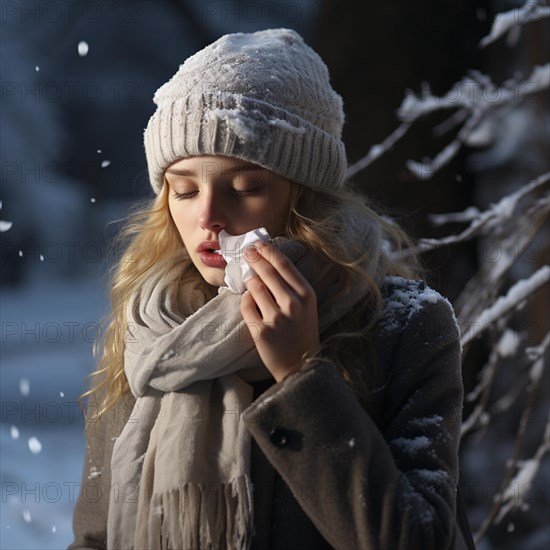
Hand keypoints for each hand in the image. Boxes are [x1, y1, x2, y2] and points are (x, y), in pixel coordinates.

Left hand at [240, 240, 318, 382]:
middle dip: (253, 258)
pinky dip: (246, 301)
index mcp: (307, 295)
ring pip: (254, 287)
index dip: (268, 251)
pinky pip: (246, 306)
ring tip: (250, 280)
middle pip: (266, 272)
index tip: (257, 244)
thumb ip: (291, 286)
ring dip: (249, 281)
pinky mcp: (261, 331)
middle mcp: (293, 304)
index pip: (284, 265)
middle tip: (246, 252)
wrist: (300, 365)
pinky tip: (250, 302)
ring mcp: (277, 318)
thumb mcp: (306, 306)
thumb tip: (267, 262)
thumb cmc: (302, 331)